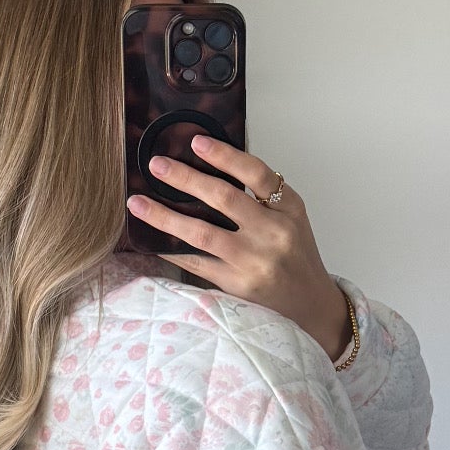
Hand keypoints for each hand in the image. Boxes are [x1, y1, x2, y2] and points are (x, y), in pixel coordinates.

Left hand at [126, 138, 352, 362]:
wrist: (311, 307)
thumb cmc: (296, 259)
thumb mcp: (292, 221)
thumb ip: (262, 198)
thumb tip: (211, 168)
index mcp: (289, 210)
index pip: (256, 174)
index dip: (224, 155)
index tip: (196, 142)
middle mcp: (273, 233)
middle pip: (223, 198)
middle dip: (185, 178)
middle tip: (156, 165)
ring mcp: (254, 261)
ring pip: (202, 232)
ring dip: (164, 216)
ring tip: (138, 203)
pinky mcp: (237, 285)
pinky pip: (196, 263)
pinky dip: (171, 250)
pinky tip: (151, 240)